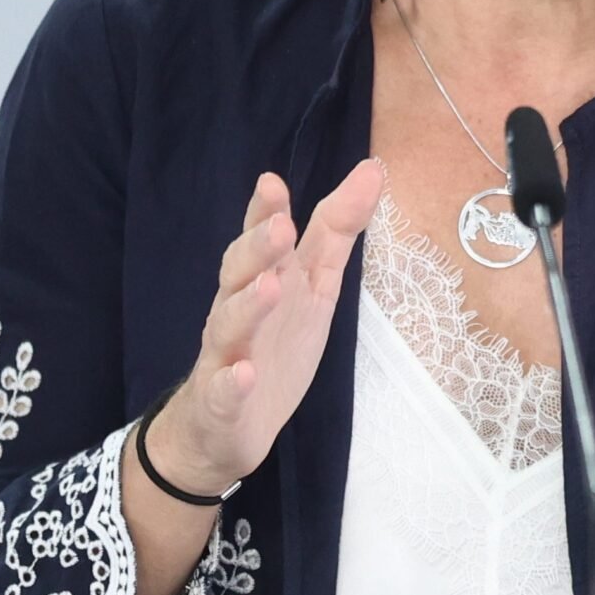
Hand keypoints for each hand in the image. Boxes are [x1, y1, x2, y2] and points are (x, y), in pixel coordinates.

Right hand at [147, 159, 384, 497]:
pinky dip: (233, 382)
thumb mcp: (313, 285)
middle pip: (239, 273)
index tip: (272, 183)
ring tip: (269, 287)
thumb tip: (372, 169)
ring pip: (229, 324)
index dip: (265, 212)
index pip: (261, 239)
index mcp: (264, 279)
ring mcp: (225, 355)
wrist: (225, 425)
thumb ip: (336, 230)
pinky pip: (224, 391)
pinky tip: (244, 374)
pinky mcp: (222, 402)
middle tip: (280, 227)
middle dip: (258, 248)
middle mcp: (238, 310)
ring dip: (248, 306)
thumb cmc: (272, 344)